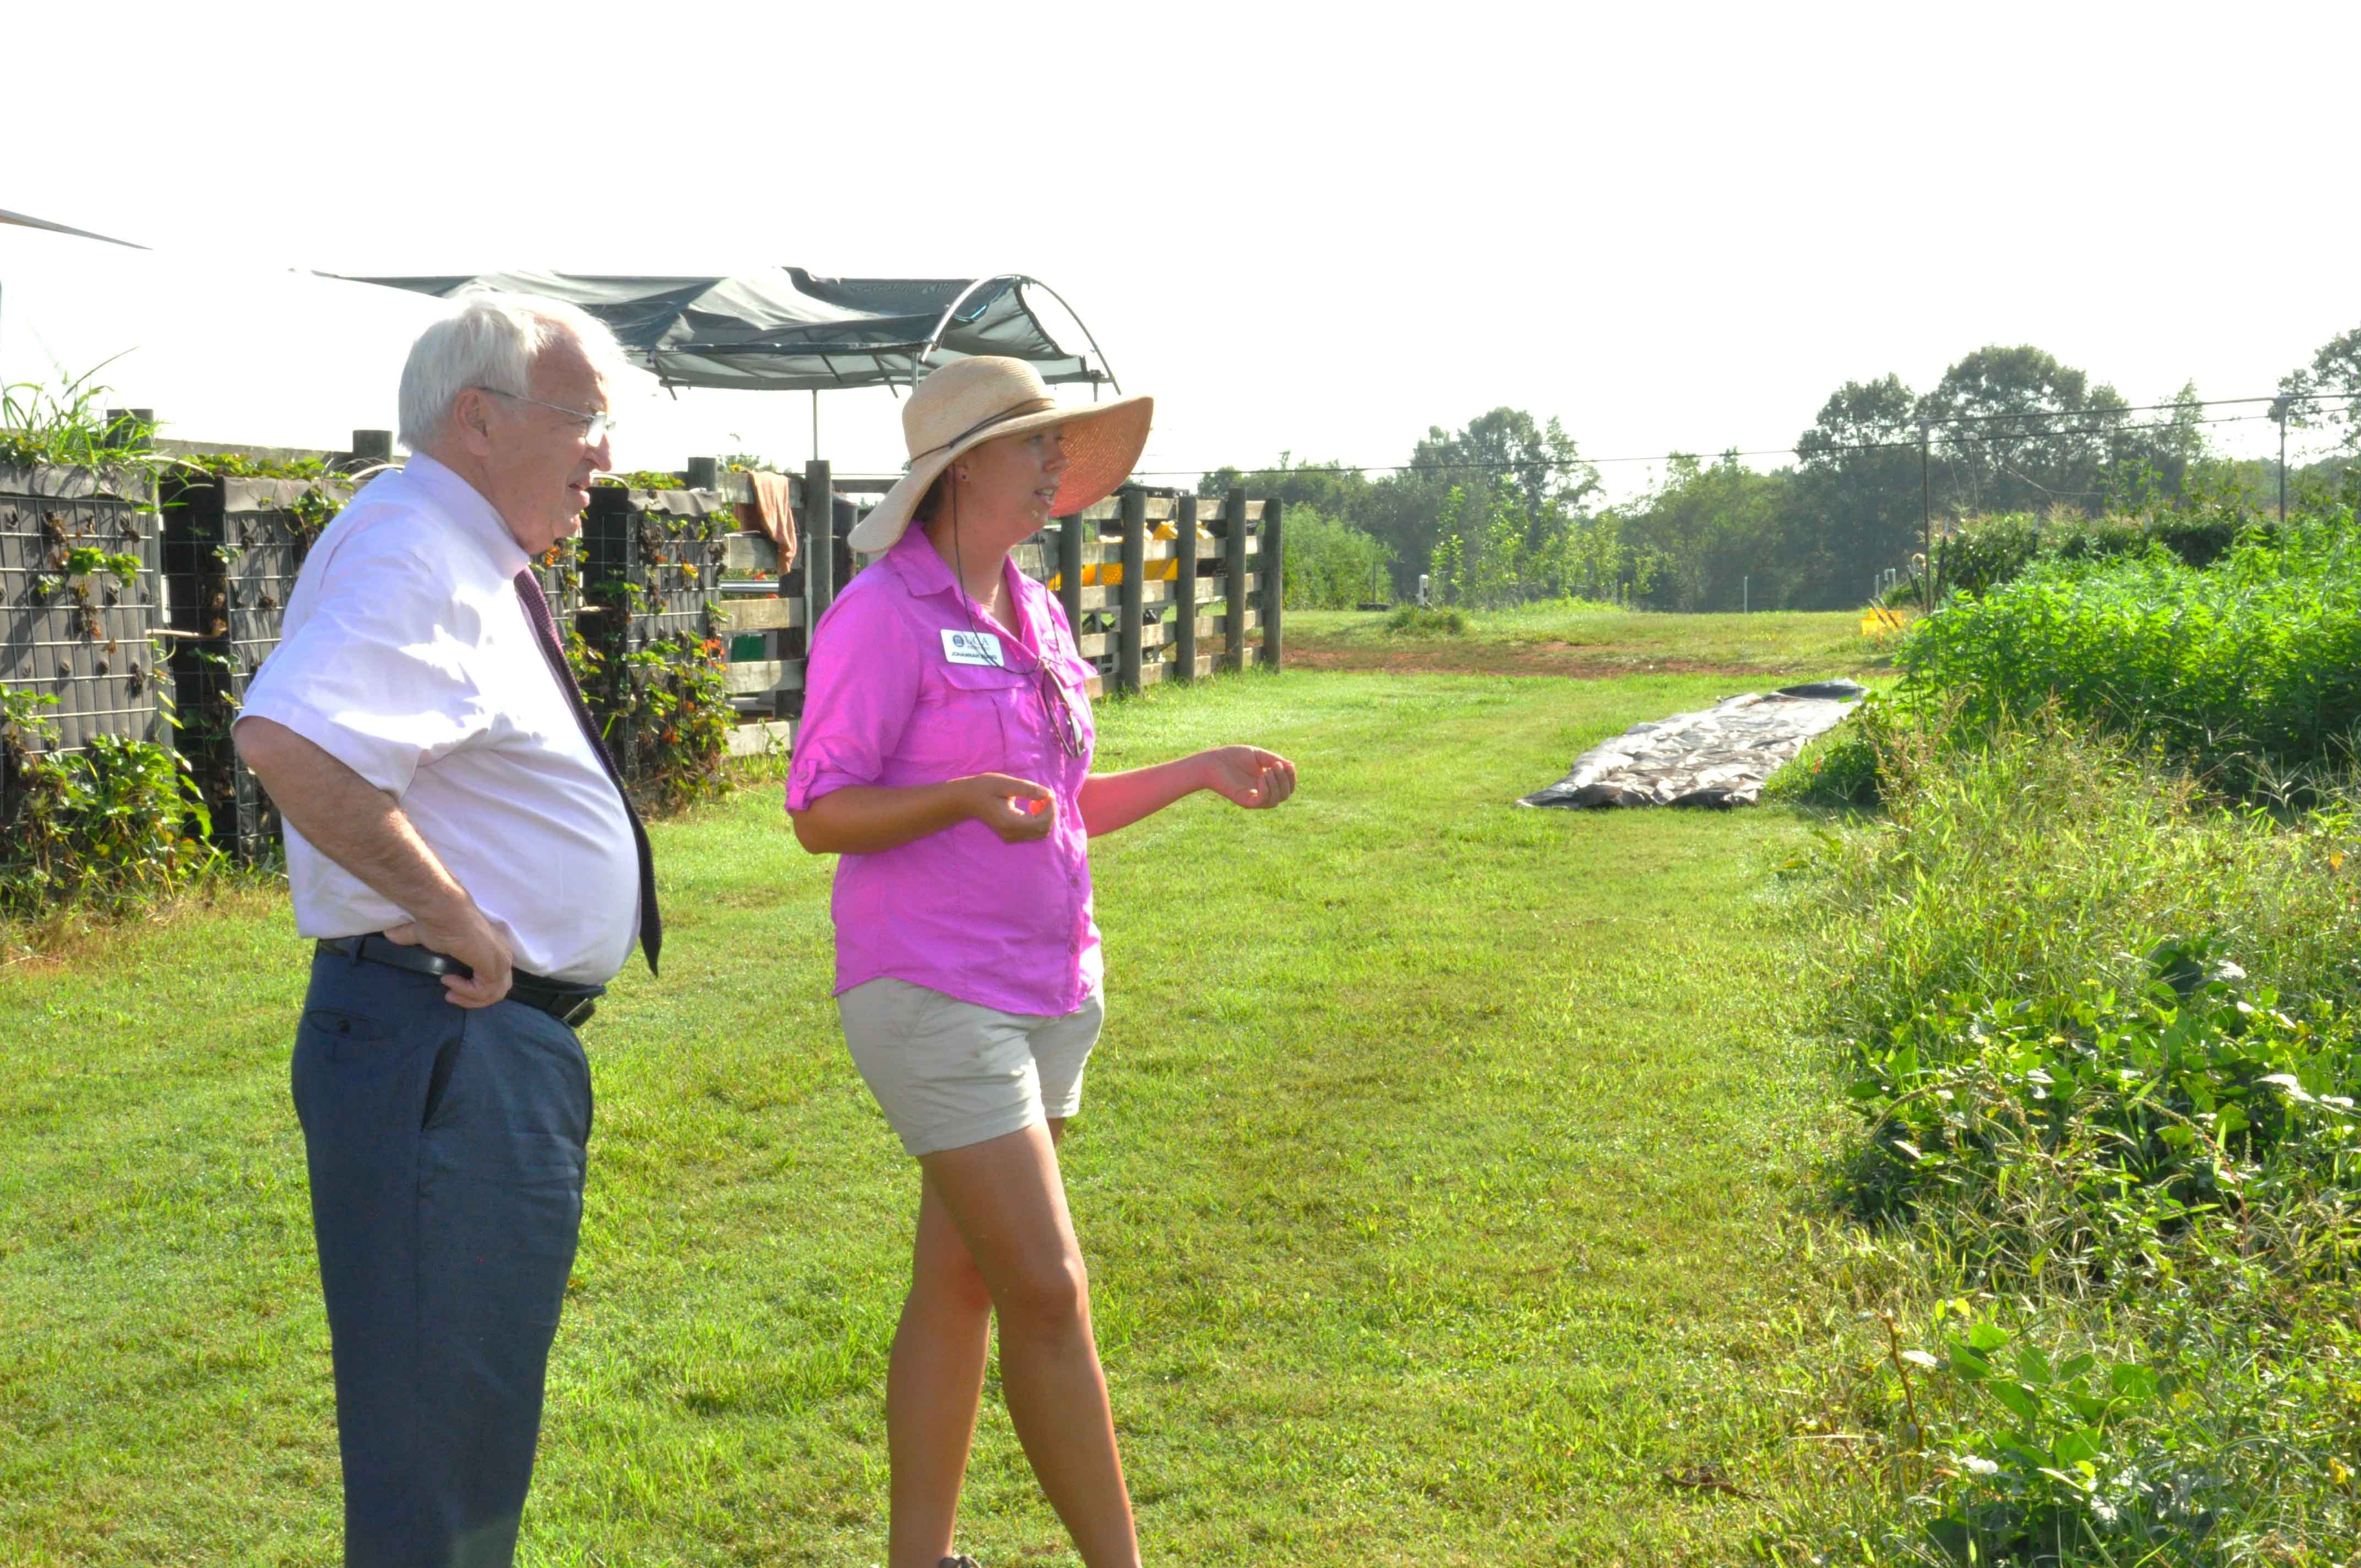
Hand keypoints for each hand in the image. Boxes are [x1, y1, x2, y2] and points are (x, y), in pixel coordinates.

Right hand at [385, 898, 514, 1008]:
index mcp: (494, 949)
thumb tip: (390, 935)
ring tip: (450, 993)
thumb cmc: (440, 922)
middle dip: (474, 1000)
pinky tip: (449, 981)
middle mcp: (503, 956)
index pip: (496, 980)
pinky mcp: (494, 968)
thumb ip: (412, 937)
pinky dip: (466, 992)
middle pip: (498, 991)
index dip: (476, 991)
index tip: (452, 989)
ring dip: (468, 999)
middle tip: (451, 996)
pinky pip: (483, 992)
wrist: (445, 913)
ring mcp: (501, 962)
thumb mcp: (427, 936)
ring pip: (492, 995)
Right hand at [962, 773, 1057, 843]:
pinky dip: (1038, 820)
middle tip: (1044, 796)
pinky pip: (1033, 832)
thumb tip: (1048, 794)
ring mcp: (1010, 837)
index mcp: (1010, 822)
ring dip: (1045, 816)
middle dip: (1050, 813)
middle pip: (1043, 830)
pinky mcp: (1011, 836)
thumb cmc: (984, 788)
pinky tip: (1031, 806)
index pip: (1041, 823)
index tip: (1048, 794)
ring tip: (1037, 800)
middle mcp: (1011, 834)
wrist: (967, 799)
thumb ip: (1027, 789)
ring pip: (1040, 833)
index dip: (1051, 809)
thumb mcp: (1005, 783)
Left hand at [1201, 746, 1296, 808]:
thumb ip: (1274, 760)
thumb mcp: (1258, 755)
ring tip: (1268, 771)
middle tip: (1275, 766)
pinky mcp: (1245, 801)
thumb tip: (1291, 765)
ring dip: (1277, 784)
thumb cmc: (1232, 756)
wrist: (1212, 761)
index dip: (1291, 777)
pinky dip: (1267, 789)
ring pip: (1277, 800)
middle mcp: (1262, 792)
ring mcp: (1254, 798)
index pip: (1287, 786)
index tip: (1288, 765)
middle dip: (1286, 780)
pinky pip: (1263, 801)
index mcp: (1266, 782)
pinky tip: (1262, 777)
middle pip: (1285, 795)